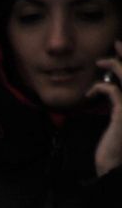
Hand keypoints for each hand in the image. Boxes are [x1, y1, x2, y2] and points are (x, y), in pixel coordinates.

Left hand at [92, 41, 121, 177]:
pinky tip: (89, 93)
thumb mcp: (118, 118)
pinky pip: (113, 90)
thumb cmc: (114, 143)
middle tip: (117, 42)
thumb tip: (109, 87)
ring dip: (114, 65)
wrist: (114, 165)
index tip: (121, 48)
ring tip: (100, 62)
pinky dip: (99, 87)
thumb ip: (118, 102)